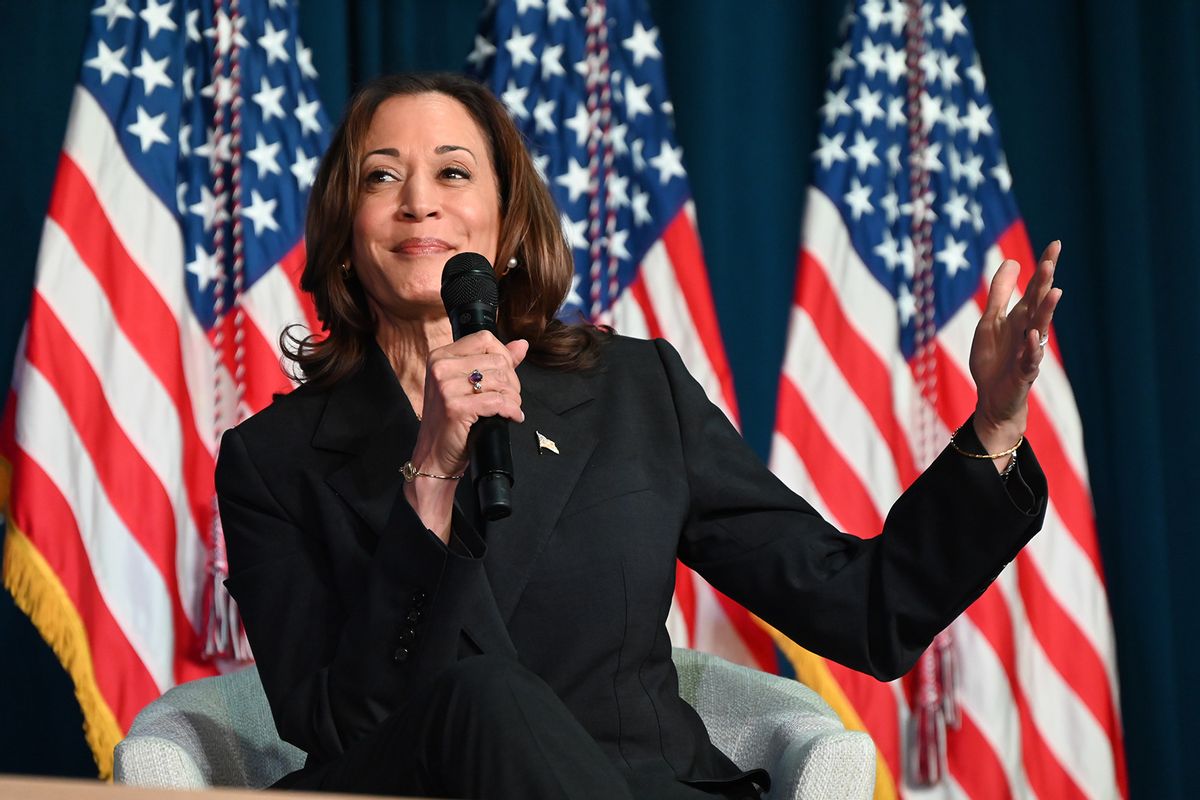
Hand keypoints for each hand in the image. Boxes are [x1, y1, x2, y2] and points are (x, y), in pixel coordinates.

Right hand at [404, 332, 527, 541]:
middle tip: (509, 398)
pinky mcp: (455, 407)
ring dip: (513, 398)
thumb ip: (495, 362)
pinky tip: (512, 417)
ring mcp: (446, 386)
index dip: (504, 356)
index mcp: (441, 356)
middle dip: (512, 381)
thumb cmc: (451, 422)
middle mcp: (440, 367)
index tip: (506, 376)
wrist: (433, 457)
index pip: (485, 339)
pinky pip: (497, 401)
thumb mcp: (468, 386)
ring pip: (500, 380)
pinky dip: (511, 410)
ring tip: (510, 409)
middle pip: (497, 360)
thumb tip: (522, 345)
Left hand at [968, 241, 1062, 462]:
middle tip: (1050, 261)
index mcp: (1020, 318)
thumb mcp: (990, 322)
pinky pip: (1028, 359)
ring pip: (1039, 328)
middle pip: (1039, 304)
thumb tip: (1012, 262)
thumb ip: (999, 294)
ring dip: (1045, 310)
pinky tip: (1031, 335)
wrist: (993, 400)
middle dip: (1044, 283)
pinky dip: (1030, 348)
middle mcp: (1029, 332)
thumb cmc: (994, 361)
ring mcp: (1028, 352)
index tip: (1056, 244)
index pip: (1035, 289)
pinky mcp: (1022, 373)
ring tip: (1053, 292)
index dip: (1044, 268)